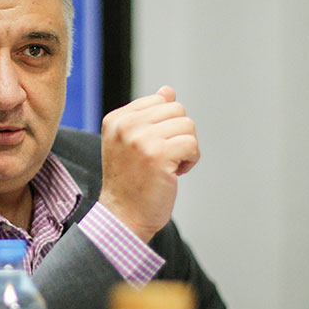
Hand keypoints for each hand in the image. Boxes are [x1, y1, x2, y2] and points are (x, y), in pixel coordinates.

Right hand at [98, 86, 198, 241]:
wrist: (123, 217)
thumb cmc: (130, 183)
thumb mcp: (131, 143)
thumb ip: (148, 115)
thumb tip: (167, 91)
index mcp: (116, 119)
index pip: (159, 101)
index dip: (165, 125)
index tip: (152, 148)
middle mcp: (125, 126)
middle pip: (176, 110)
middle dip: (178, 134)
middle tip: (163, 159)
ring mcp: (140, 139)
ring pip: (187, 125)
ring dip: (186, 148)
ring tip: (168, 167)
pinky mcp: (158, 155)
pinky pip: (192, 144)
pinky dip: (191, 160)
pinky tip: (175, 173)